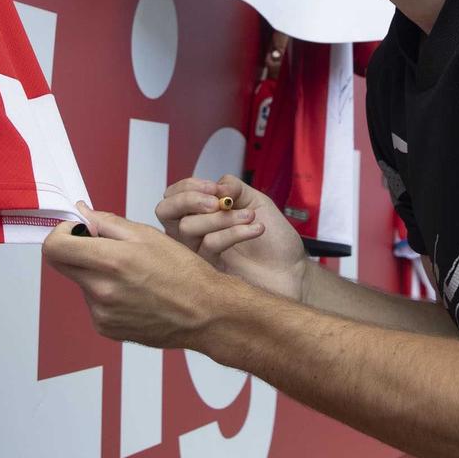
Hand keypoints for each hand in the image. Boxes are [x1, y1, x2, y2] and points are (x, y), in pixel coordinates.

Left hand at [43, 206, 224, 348]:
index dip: (60, 233)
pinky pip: (94, 303)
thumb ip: (107, 223)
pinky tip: (133, 293)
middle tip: (104, 247)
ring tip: (131, 275)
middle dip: (77, 250)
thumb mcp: (148, 235)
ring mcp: (101, 313)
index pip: (54, 247)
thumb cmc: (183, 272)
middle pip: (62, 264)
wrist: (204, 313)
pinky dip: (106, 294)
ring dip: (95, 273)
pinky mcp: (106, 328)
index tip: (76, 230)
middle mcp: (100, 290)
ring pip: (81, 282)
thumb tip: (82, 213)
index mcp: (110, 261)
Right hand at [156, 175, 308, 302]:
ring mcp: (198, 254)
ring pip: (188, 228)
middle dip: (188, 200)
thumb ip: (234, 188)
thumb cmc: (274, 238)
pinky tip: (256, 229)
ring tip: (250, 216)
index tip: (215, 188)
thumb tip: (216, 186)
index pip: (174, 195)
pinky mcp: (208, 271)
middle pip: (165, 211)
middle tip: (217, 201)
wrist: (293, 270)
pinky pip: (209, 245)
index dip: (189, 187)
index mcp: (201, 213)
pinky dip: (234, 232)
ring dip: (221, 217)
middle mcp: (194, 233)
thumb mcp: (255, 202)